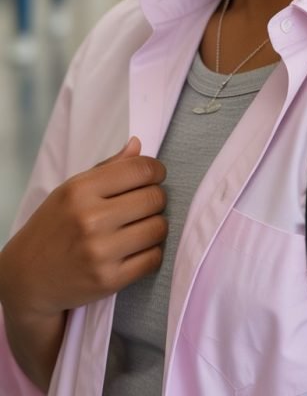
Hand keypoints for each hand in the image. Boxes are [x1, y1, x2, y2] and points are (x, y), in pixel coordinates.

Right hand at [0, 137, 167, 321]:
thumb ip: (108, 168)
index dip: (156, 170)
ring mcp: (100, 252)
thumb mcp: (71, 190)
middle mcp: (91, 219)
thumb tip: (138, 145)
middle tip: (147, 203)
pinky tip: (138, 248)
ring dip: (156, 225)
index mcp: (81, 190)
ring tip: (142, 225)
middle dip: (157, 198)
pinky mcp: (109, 280)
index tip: (156, 175)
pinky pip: (153, 259)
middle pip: (154, 198)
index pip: (140, 170)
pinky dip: (152, 252)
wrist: (28, 277)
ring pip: (158, 228)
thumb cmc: (54, 226)